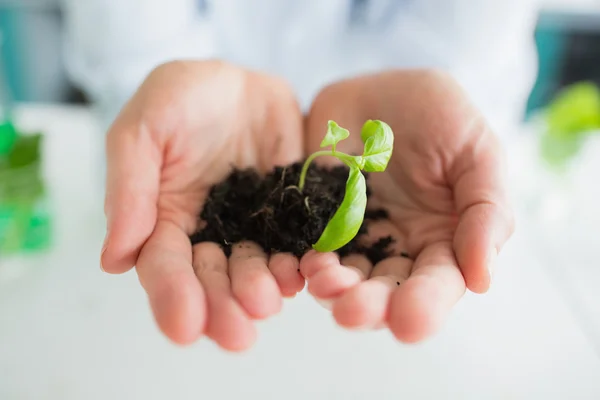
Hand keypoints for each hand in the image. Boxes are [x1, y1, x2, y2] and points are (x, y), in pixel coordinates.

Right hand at [100, 61, 304, 349]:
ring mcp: (253, 226)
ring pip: (256, 268)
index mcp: (165, 220)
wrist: (238, 81)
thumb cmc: (181, 99)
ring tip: (268, 305)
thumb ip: (129, 189)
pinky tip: (303, 275)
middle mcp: (210, 233)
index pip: (165, 267)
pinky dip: (300, 261)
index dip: (173, 297)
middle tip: (237, 335)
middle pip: (213, 279)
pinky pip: (297, 242)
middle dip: (223, 308)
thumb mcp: (143, 130)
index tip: (184, 327)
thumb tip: (113, 259)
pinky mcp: (290, 214)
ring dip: (261, 292)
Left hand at [302, 70, 513, 341]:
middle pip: (386, 291)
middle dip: (370, 306)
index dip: (425, 305)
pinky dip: (303, 261)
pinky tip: (303, 261)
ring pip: (343, 278)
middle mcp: (397, 249)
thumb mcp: (475, 152)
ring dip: (333, 289)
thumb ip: (485, 211)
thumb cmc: (439, 115)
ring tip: (324, 283)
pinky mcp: (316, 222)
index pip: (438, 283)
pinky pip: (307, 248)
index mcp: (443, 240)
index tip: (409, 323)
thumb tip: (482, 278)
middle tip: (352, 312)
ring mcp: (353, 237)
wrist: (379, 88)